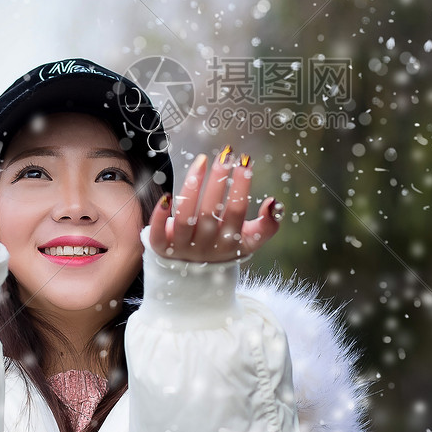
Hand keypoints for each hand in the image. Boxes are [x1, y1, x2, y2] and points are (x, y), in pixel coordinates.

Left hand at [148, 147, 283, 262]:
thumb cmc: (223, 246)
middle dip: (218, 180)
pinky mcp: (161, 247)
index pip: (237, 212)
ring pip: (184, 219)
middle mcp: (206, 246)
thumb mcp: (248, 240)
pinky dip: (159, 216)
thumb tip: (274, 202)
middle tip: (225, 155)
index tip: (245, 161)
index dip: (242, 187)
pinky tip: (166, 196)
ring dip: (191, 189)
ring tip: (201, 162)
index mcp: (230, 243)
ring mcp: (182, 248)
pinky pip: (157, 234)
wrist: (193, 276)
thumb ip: (268, 224)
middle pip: (210, 212)